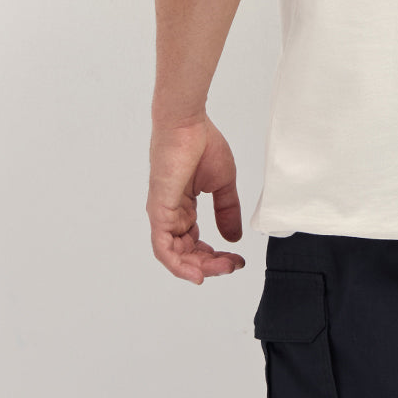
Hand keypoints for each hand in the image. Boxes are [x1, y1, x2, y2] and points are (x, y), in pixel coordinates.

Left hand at [147, 115, 245, 282]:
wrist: (187, 124)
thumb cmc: (202, 144)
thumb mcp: (222, 184)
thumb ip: (227, 211)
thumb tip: (234, 238)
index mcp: (183, 208)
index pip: (195, 243)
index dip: (216, 255)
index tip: (237, 258)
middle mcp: (170, 215)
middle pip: (186, 253)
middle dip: (211, 264)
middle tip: (233, 265)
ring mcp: (163, 215)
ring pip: (176, 256)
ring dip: (200, 267)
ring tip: (223, 268)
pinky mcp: (159, 212)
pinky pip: (164, 248)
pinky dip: (179, 265)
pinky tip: (198, 273)